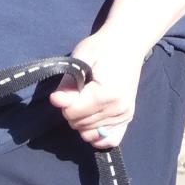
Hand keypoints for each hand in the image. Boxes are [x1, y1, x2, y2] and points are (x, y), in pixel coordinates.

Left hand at [49, 28, 146, 149]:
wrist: (127, 44)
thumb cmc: (102, 48)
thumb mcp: (81, 58)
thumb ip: (68, 83)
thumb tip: (56, 101)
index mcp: (106, 94)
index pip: (73, 113)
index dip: (64, 101)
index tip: (66, 88)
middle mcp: (118, 109)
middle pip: (79, 125)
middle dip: (72, 111)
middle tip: (77, 92)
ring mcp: (124, 115)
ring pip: (90, 133)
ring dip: (82, 121)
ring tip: (86, 102)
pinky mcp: (127, 118)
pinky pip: (111, 140)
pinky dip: (98, 136)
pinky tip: (93, 122)